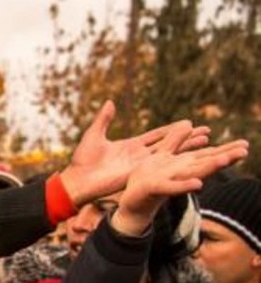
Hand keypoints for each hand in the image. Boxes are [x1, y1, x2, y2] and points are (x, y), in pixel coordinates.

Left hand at [59, 100, 212, 205]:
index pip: (156, 135)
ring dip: (187, 146)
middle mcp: (139, 156)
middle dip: (186, 137)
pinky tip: (190, 153)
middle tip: (206, 130)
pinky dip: (175, 158)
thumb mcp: (94, 135)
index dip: (171, 129)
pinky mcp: (138, 173)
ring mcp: (140, 165)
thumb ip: (104, 119)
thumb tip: (110, 101)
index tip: (188, 123)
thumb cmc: (81, 161)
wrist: (76, 181)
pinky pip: (159, 165)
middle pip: (168, 144)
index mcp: (130, 146)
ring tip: (205, 139)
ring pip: (168, 153)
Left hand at [114, 129, 248, 231]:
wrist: (130, 202)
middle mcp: (180, 173)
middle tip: (245, 151)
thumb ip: (174, 141)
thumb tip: (190, 123)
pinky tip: (198, 184)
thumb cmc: (145, 180)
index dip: (225, 149)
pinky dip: (183, 186)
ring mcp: (169, 180)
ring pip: (192, 173)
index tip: (245, 144)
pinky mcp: (155, 188)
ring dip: (209, 167)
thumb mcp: (160, 155)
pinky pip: (171, 187)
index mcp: (181, 164)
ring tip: (225, 160)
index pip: (207, 154)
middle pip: (204, 163)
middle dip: (224, 156)